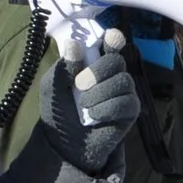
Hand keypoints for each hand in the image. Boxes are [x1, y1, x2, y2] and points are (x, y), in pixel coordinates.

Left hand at [39, 29, 140, 176]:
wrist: (64, 144)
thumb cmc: (59, 112)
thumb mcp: (52, 87)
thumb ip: (63, 67)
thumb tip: (74, 45)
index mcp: (94, 65)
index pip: (110, 46)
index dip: (113, 40)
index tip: (111, 38)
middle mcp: (111, 76)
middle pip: (117, 61)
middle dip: (98, 70)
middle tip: (80, 84)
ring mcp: (123, 93)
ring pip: (123, 81)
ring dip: (100, 93)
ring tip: (85, 106)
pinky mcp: (130, 112)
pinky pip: (126, 102)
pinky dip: (107, 108)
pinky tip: (95, 116)